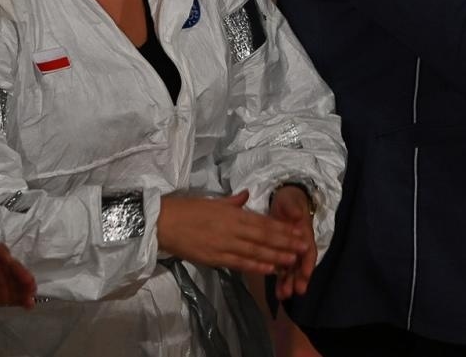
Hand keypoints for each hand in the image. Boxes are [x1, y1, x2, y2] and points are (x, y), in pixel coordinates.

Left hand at [0, 227, 36, 307]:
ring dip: (25, 286)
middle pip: (12, 266)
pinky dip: (22, 299)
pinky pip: (14, 295)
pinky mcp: (3, 293)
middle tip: (28, 281)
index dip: (3, 255)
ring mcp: (3, 278)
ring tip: (31, 294)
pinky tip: (29, 304)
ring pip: (16, 281)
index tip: (7, 261)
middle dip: (20, 272)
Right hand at [156, 190, 309, 274]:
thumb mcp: (211, 201)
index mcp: (231, 213)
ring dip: (275, 257)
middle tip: (304, 248)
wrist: (162, 222)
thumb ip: (231, 201)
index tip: (298, 232)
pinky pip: (238, 263)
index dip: (282, 228)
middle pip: (263, 237)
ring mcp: (223, 245)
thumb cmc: (185, 209)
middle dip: (285, 243)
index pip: (262, 222)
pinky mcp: (214, 258)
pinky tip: (268, 270)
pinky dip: (255, 267)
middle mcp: (231, 228)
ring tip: (292, 260)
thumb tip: (246, 195)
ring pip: (254, 252)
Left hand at [268, 185, 317, 299]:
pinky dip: (280, 280)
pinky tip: (277, 292)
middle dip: (299, 278)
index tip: (306, 274)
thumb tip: (296, 214)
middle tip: (296, 291)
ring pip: (291, 270)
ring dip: (289, 282)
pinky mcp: (280, 253)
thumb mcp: (290, 201)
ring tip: (284, 295)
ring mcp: (290, 250)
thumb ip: (293, 208)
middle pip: (301, 264)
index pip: (308, 250)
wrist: (282, 200)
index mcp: (304, 233)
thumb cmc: (289, 201)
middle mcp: (299, 245)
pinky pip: (281, 269)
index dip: (308, 262)